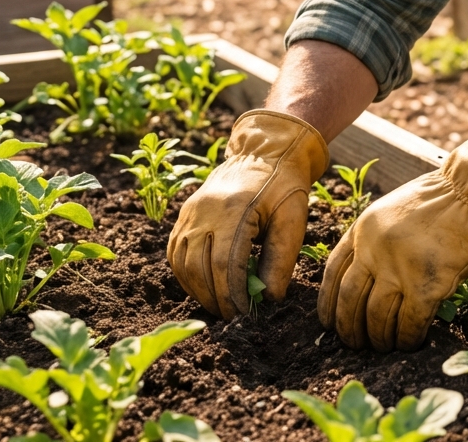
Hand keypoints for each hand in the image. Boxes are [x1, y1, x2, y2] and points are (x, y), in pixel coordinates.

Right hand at [167, 109, 327, 318]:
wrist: (266, 150)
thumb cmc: (285, 185)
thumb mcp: (293, 219)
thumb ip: (281, 259)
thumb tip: (269, 299)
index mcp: (236, 209)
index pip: (226, 264)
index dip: (233, 295)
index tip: (244, 313)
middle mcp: (206, 210)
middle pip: (199, 267)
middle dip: (214, 298)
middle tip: (231, 316)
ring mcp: (192, 210)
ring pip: (181, 261)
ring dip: (197, 289)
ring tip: (218, 305)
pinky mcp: (186, 211)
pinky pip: (175, 250)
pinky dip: (185, 273)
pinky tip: (202, 285)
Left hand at [318, 128, 467, 350]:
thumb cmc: (440, 198)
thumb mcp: (393, 209)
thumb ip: (376, 240)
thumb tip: (368, 278)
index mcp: (363, 229)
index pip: (332, 273)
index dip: (328, 303)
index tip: (328, 321)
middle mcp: (374, 250)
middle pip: (350, 300)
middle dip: (349, 329)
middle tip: (356, 344)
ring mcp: (399, 269)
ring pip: (377, 318)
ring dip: (379, 339)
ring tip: (385, 346)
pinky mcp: (427, 285)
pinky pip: (409, 325)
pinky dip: (408, 339)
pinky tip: (411, 343)